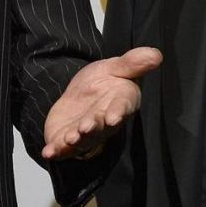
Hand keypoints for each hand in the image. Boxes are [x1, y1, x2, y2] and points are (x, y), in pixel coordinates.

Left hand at [41, 46, 162, 160]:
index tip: (113, 117)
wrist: (81, 95)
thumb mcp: (114, 67)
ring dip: (77, 140)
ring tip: (70, 138)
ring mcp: (86, 133)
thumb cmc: (102, 83)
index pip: (121, 108)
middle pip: (101, 127)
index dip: (117, 112)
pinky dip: (56, 151)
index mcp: (119, 103)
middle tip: (86, 127)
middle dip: (93, 127)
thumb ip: (132, 63)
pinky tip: (49, 152)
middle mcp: (104, 122)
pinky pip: (63, 149)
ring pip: (83, 139)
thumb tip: (156, 54)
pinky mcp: (68, 140)